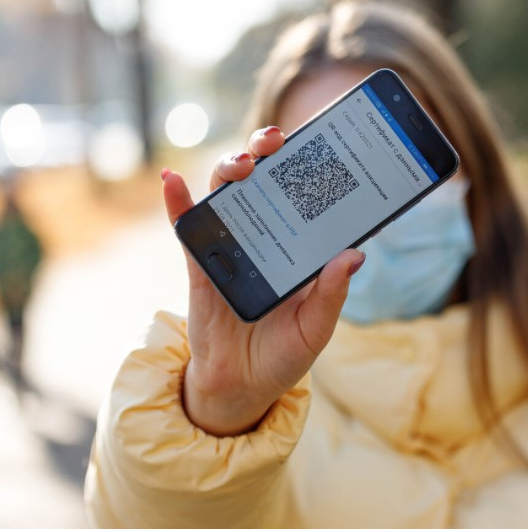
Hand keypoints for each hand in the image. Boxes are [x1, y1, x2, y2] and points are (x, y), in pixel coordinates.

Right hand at [162, 126, 364, 435]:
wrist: (242, 387)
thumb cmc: (285, 354)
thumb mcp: (316, 327)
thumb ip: (332, 293)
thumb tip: (355, 254)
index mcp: (298, 245)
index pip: (302, 192)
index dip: (305, 163)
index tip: (313, 141)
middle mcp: (266, 235)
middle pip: (262, 180)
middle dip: (265, 151)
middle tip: (274, 141)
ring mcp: (231, 245)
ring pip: (226, 194)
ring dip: (229, 168)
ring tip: (242, 165)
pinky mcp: (200, 263)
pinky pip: (187, 227)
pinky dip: (177, 202)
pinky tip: (172, 182)